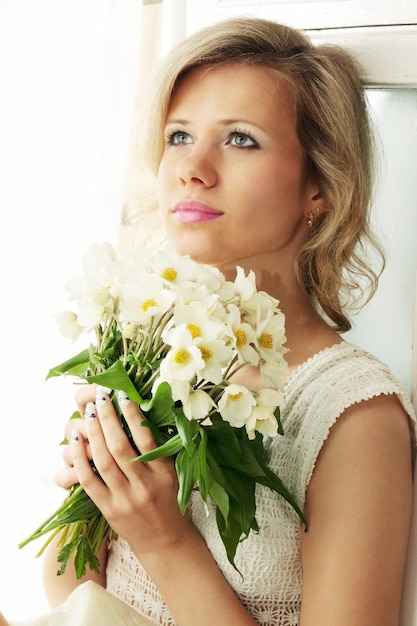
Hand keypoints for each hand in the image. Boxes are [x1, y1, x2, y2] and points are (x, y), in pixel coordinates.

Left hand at [57, 384, 192, 558]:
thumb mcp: (176, 474)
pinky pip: (89, 481)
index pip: (146, 439)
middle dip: (108, 418)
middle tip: (101, 397)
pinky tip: (76, 441)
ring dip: (93, 433)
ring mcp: (124, 500)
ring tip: (90, 412)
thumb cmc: (173, 502)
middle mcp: (144, 486)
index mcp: (164, 474)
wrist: (167, 543)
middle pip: (120, 446)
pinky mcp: (108, 510)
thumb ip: (162, 448)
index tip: (124, 395)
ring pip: (103, 460)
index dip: (133, 415)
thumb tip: (145, 412)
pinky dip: (80, 459)